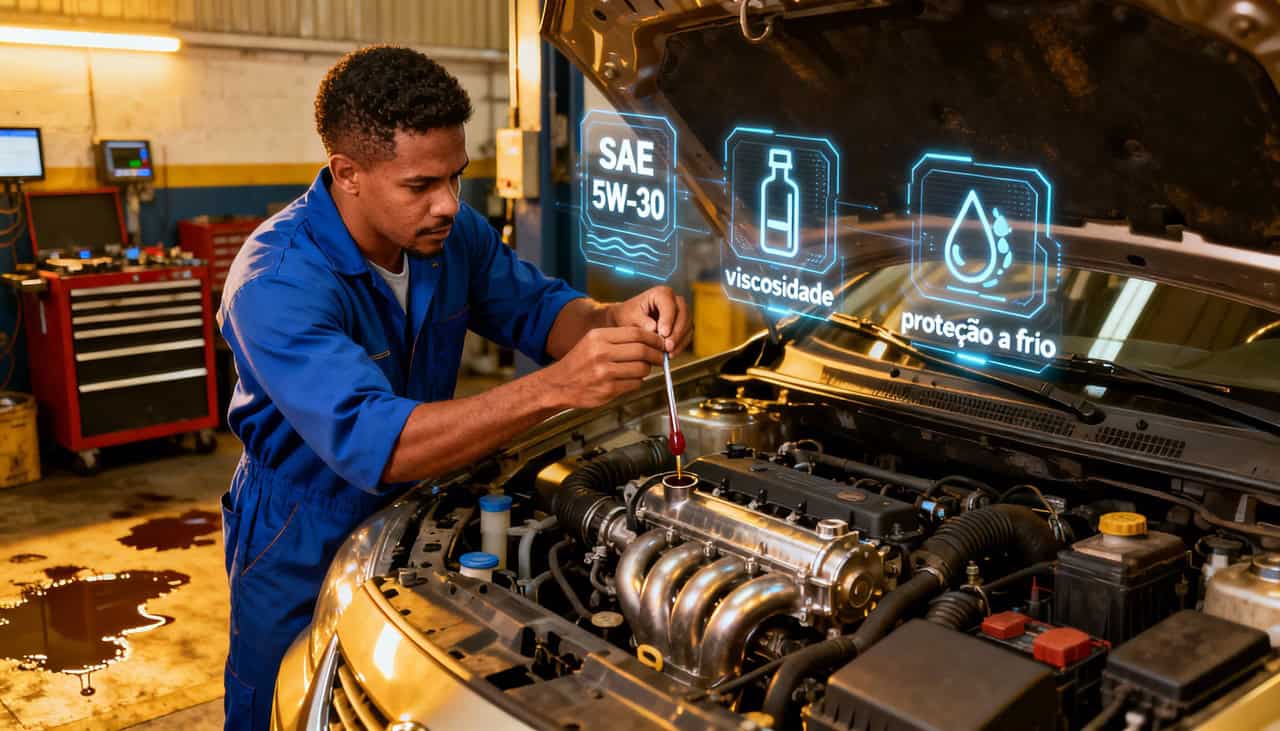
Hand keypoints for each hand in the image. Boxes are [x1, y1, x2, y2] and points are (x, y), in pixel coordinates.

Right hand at [539, 327, 665, 408]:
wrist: (559, 384)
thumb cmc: (579, 362)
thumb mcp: (593, 341)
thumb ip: (618, 339)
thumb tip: (649, 340)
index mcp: (599, 337)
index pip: (637, 334)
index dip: (654, 339)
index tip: (661, 342)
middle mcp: (601, 353)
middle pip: (642, 350)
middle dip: (656, 354)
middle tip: (661, 357)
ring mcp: (604, 372)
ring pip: (641, 368)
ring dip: (647, 370)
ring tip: (642, 369)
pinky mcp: (608, 390)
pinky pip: (634, 384)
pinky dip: (637, 382)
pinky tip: (630, 380)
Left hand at [607, 286, 691, 354]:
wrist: (630, 321)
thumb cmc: (629, 316)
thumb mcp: (630, 316)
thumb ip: (641, 321)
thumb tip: (654, 328)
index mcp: (662, 293)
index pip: (669, 305)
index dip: (668, 319)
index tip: (663, 333)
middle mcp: (675, 301)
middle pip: (683, 314)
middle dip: (676, 332)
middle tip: (667, 346)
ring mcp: (682, 313)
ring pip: (687, 326)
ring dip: (679, 341)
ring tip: (668, 353)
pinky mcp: (684, 326)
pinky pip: (687, 335)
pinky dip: (680, 346)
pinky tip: (671, 355)